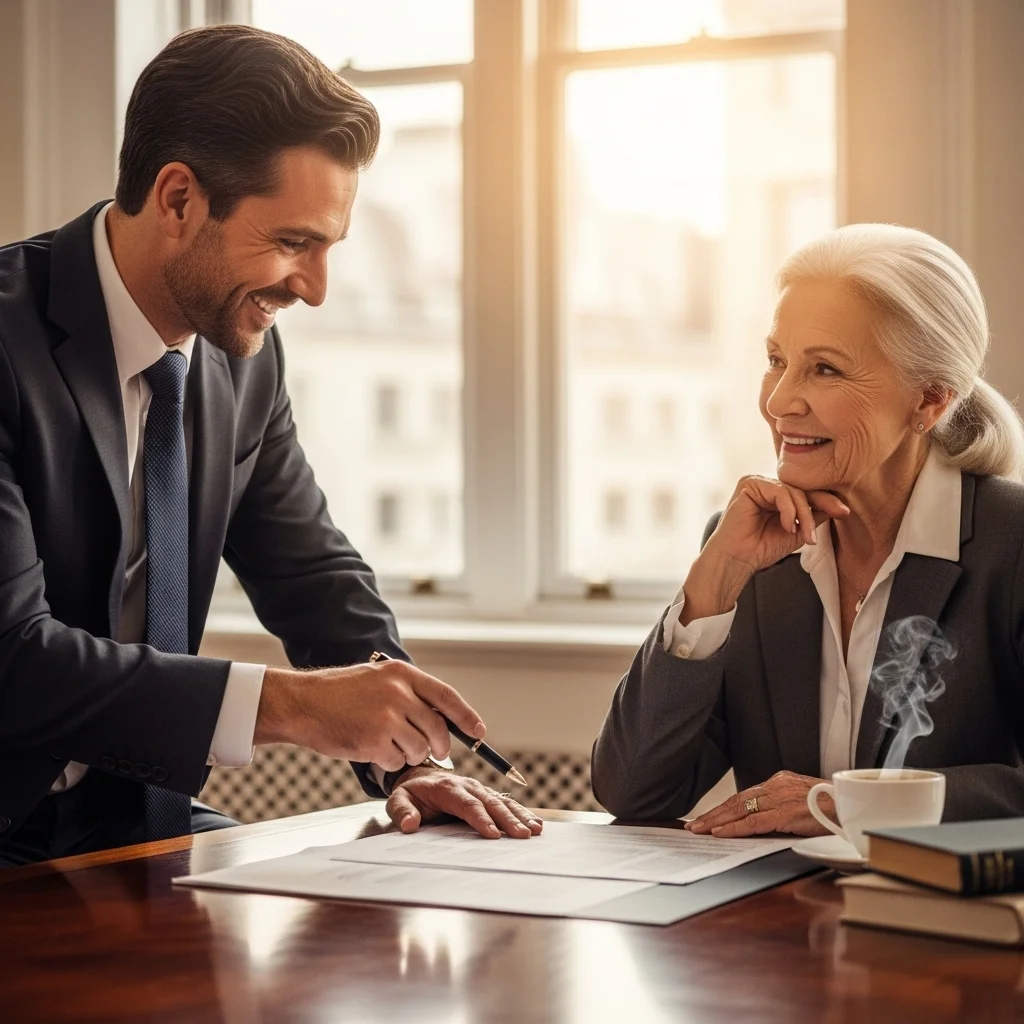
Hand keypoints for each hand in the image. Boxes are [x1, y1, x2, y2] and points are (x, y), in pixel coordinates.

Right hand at [255, 660, 484, 771]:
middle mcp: (399, 693)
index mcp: (402, 674)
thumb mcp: (379, 679)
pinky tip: (369, 748)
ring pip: (419, 749)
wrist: (303, 703)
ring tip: (385, 742)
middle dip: (441, 746)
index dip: (466, 717)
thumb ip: (409, 693)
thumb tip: (444, 719)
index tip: (479, 732)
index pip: (446, 697)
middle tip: (437, 752)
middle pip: (437, 729)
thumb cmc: (340, 694)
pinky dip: (386, 762)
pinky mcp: (374, 742)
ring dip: (407, 754)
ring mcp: (387, 718)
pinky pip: (396, 762)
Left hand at [386, 766, 544, 839]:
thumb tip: (410, 825)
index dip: (480, 818)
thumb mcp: (398, 800)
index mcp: (447, 788)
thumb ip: (402, 812)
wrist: (420, 777)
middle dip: (507, 819)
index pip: (467, 804)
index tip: (492, 835)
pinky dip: (522, 812)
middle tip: (522, 835)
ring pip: (503, 801)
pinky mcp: (487, 795)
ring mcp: (480, 790)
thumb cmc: (411, 793)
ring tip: (535, 830)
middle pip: (491, 803)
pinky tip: (536, 823)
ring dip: (519, 815)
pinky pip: (507, 802)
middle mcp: (468, 786)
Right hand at [680, 477, 849, 620]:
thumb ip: (814, 517)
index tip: (844, 512)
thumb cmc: (761, 548)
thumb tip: (838, 506)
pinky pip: (779, 491)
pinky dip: (788, 510)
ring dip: (803, 515)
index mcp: (777, 496)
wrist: (738, 559)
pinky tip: (787, 526)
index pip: (806, 493)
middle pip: (802, 490)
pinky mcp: (749, 484)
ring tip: (804, 535)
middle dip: (818, 508)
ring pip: (793, 491)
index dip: (826, 501)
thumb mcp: (797, 532)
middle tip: (826, 526)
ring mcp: (758, 483)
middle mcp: (767, 486)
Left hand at [684, 771, 835, 837]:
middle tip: (694, 824)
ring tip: (700, 829)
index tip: (708, 817)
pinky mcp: (787, 812)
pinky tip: (721, 833)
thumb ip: (782, 810)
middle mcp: (776, 786)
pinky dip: (736, 828)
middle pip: (737, 800)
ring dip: (717, 821)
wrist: (856, 806)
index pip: (745, 795)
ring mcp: (781, 798)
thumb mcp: (803, 805)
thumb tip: (761, 823)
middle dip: (714, 814)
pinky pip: (755, 821)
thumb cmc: (833, 809)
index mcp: (780, 782)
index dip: (724, 807)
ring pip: (741, 809)